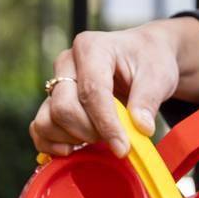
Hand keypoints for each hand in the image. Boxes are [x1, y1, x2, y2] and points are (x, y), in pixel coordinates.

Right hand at [29, 17, 198, 158]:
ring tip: (100, 138)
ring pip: (47, 120)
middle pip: (64, 108)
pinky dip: (52, 144)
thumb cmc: (150, 61)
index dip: (106, 124)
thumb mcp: (159, 76)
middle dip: (91, 132)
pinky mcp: (52, 101)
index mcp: (92, 48)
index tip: (123, 148)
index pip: (91, 92)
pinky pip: (39, 128)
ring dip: (73, 139)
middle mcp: (67, 63)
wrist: (143, 57)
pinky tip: (75, 149)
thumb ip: (148, 100)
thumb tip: (141, 128)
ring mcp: (57, 83)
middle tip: (117, 138)